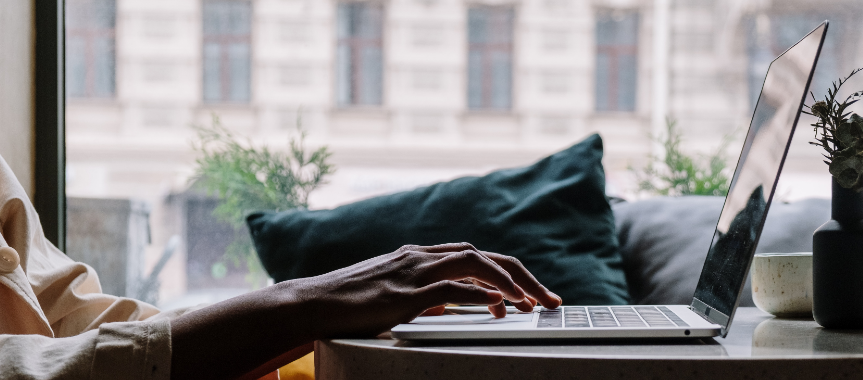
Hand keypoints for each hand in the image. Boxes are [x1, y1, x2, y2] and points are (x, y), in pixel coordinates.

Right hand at [291, 243, 562, 338]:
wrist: (311, 303)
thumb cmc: (349, 302)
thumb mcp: (395, 293)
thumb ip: (425, 294)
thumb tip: (451, 304)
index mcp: (422, 255)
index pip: (478, 256)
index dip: (510, 272)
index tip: (533, 294)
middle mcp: (422, 256)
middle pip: (486, 256)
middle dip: (523, 276)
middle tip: (551, 300)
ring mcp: (412, 272)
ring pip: (474, 263)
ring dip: (509, 282)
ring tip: (533, 303)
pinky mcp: (402, 294)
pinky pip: (449, 289)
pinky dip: (478, 293)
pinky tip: (498, 304)